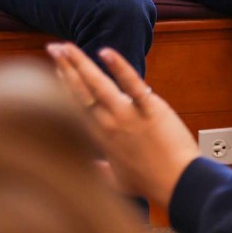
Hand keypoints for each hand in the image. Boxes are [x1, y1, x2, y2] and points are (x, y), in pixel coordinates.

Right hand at [47, 43, 200, 206]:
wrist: (178, 185)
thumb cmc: (152, 184)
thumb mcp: (118, 182)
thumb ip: (100, 171)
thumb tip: (88, 168)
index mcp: (101, 139)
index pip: (76, 106)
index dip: (64, 85)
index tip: (56, 68)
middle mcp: (109, 126)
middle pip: (81, 91)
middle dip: (65, 67)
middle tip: (52, 47)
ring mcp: (128, 117)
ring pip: (98, 85)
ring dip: (80, 63)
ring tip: (66, 47)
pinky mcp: (151, 110)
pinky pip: (132, 84)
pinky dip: (119, 67)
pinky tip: (106, 52)